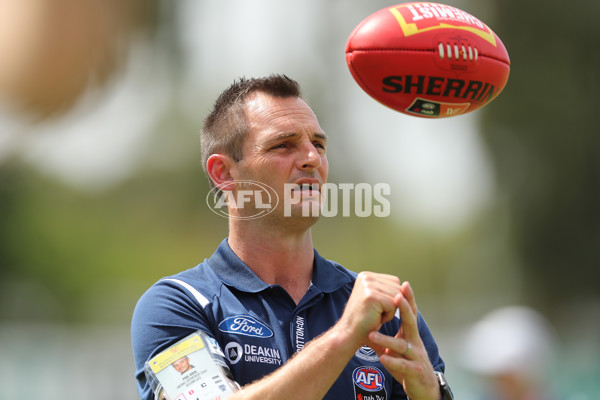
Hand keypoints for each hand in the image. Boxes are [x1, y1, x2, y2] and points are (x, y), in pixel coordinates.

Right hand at [336, 271, 402, 347]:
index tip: (376, 306)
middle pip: (398, 288)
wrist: (349, 335)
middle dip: (392, 304)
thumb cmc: (365, 321)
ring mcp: (368, 285)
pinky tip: (375, 318)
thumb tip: (407, 284)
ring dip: (391, 311)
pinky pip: (394, 305)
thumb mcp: (377, 299)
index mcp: (367, 275)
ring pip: (398, 297)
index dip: (392, 298)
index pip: (395, 282)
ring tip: (375, 315)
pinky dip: (388, 316)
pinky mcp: (372, 296)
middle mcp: (366, 277)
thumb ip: (389, 289)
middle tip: (375, 312)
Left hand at [368, 282, 439, 399]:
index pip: (410, 314)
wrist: (423, 387)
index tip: (404, 284)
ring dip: (387, 339)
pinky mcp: (414, 372)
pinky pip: (403, 365)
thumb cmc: (408, 363)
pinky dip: (393, 361)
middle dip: (405, 309)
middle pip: (411, 323)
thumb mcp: (399, 347)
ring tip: (371, 335)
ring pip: (403, 345)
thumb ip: (388, 335)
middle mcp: (415, 342)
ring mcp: (416, 357)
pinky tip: (382, 358)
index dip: (408, 300)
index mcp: (411, 334)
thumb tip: (372, 320)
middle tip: (396, 297)